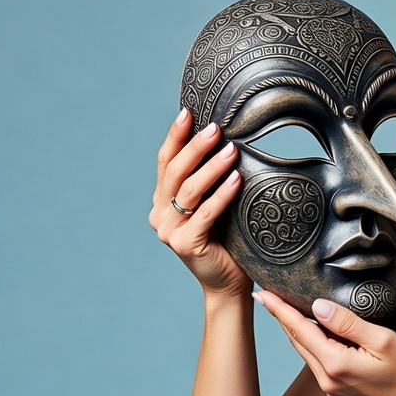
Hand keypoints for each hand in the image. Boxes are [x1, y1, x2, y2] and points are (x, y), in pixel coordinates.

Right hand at [149, 108, 250, 297]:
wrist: (229, 282)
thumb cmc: (226, 241)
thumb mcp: (214, 206)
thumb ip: (209, 182)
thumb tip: (225, 141)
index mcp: (162, 202)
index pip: (166, 162)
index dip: (176, 137)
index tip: (188, 113)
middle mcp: (159, 215)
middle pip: (175, 172)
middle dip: (194, 147)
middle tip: (215, 128)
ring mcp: (169, 231)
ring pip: (188, 191)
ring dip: (211, 167)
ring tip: (231, 150)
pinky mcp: (185, 245)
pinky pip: (204, 214)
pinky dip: (221, 195)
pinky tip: (236, 180)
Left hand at [253, 290, 395, 395]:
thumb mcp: (383, 340)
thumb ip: (348, 323)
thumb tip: (317, 307)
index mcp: (336, 364)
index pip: (300, 330)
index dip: (280, 309)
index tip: (262, 293)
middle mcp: (327, 379)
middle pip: (298, 341)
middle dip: (282, 317)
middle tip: (267, 295)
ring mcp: (332, 388)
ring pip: (307, 351)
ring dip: (296, 329)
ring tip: (285, 307)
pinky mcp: (340, 391)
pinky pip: (319, 360)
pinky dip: (312, 342)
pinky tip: (315, 329)